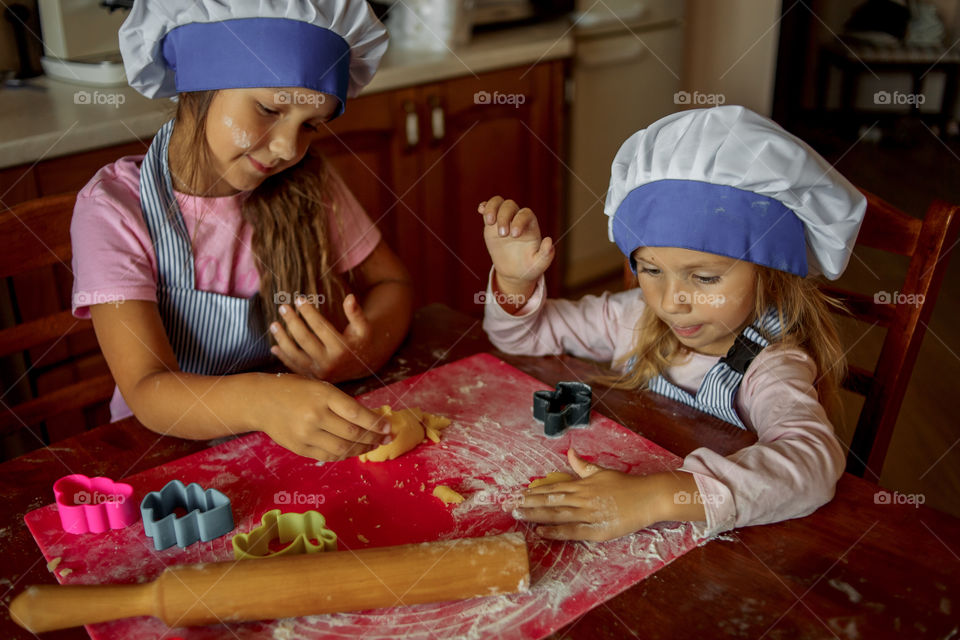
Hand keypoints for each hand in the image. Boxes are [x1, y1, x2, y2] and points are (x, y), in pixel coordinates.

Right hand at [258, 375, 391, 460]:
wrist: (261, 401)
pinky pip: (329, 455)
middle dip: (374, 438)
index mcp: (323, 395)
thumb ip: (342, 403)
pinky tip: (353, 450)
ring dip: (362, 449)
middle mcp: (315, 416)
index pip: (357, 413)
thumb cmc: (295, 390)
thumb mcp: (320, 387)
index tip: (388, 427)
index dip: (376, 423)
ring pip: (343, 448)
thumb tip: (371, 419)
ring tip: (373, 445)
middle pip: (353, 433)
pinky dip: (345, 454)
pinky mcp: (300, 448)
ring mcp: (306, 434)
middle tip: (386, 438)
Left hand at [270, 293, 372, 382]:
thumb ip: (356, 313)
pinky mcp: (314, 377)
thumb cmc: (362, 341)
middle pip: (305, 339)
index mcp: (342, 348)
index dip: (308, 312)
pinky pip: (295, 367)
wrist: (363, 365)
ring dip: (283, 339)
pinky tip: (275, 347)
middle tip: (283, 307)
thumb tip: (349, 297)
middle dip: (292, 322)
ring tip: (274, 325)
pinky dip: (284, 357)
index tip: (298, 299)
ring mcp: (320, 372)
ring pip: (295, 355)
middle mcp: (329, 362)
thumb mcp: (364, 327)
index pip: (320, 327)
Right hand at [479, 196, 553, 296]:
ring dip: (492, 208)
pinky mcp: (492, 225)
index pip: (525, 214)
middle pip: (510, 206)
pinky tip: (481, 210)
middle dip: (504, 217)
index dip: (520, 220)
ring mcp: (503, 220)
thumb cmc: (529, 267)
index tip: (514, 235)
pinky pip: (488, 210)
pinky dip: (484, 207)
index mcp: (530, 226)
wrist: (514, 272)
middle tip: (502, 236)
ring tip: (489, 221)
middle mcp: (517, 219)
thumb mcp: (539, 265)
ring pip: (498, 203)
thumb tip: (548, 241)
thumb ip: (545, 255)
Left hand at [504, 448, 678, 540]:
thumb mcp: (601, 471)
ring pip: (556, 514)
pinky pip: (572, 531)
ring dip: (535, 515)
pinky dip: (555, 531)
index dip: (533, 492)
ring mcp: (588, 514)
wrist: (648, 497)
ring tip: (517, 515)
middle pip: (549, 501)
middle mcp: (581, 498)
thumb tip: (569, 451)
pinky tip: (540, 531)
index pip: (551, 488)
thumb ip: (582, 465)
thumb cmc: (624, 485)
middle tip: (506, 506)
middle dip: (527, 503)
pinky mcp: (597, 530)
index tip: (516, 494)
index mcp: (581, 485)